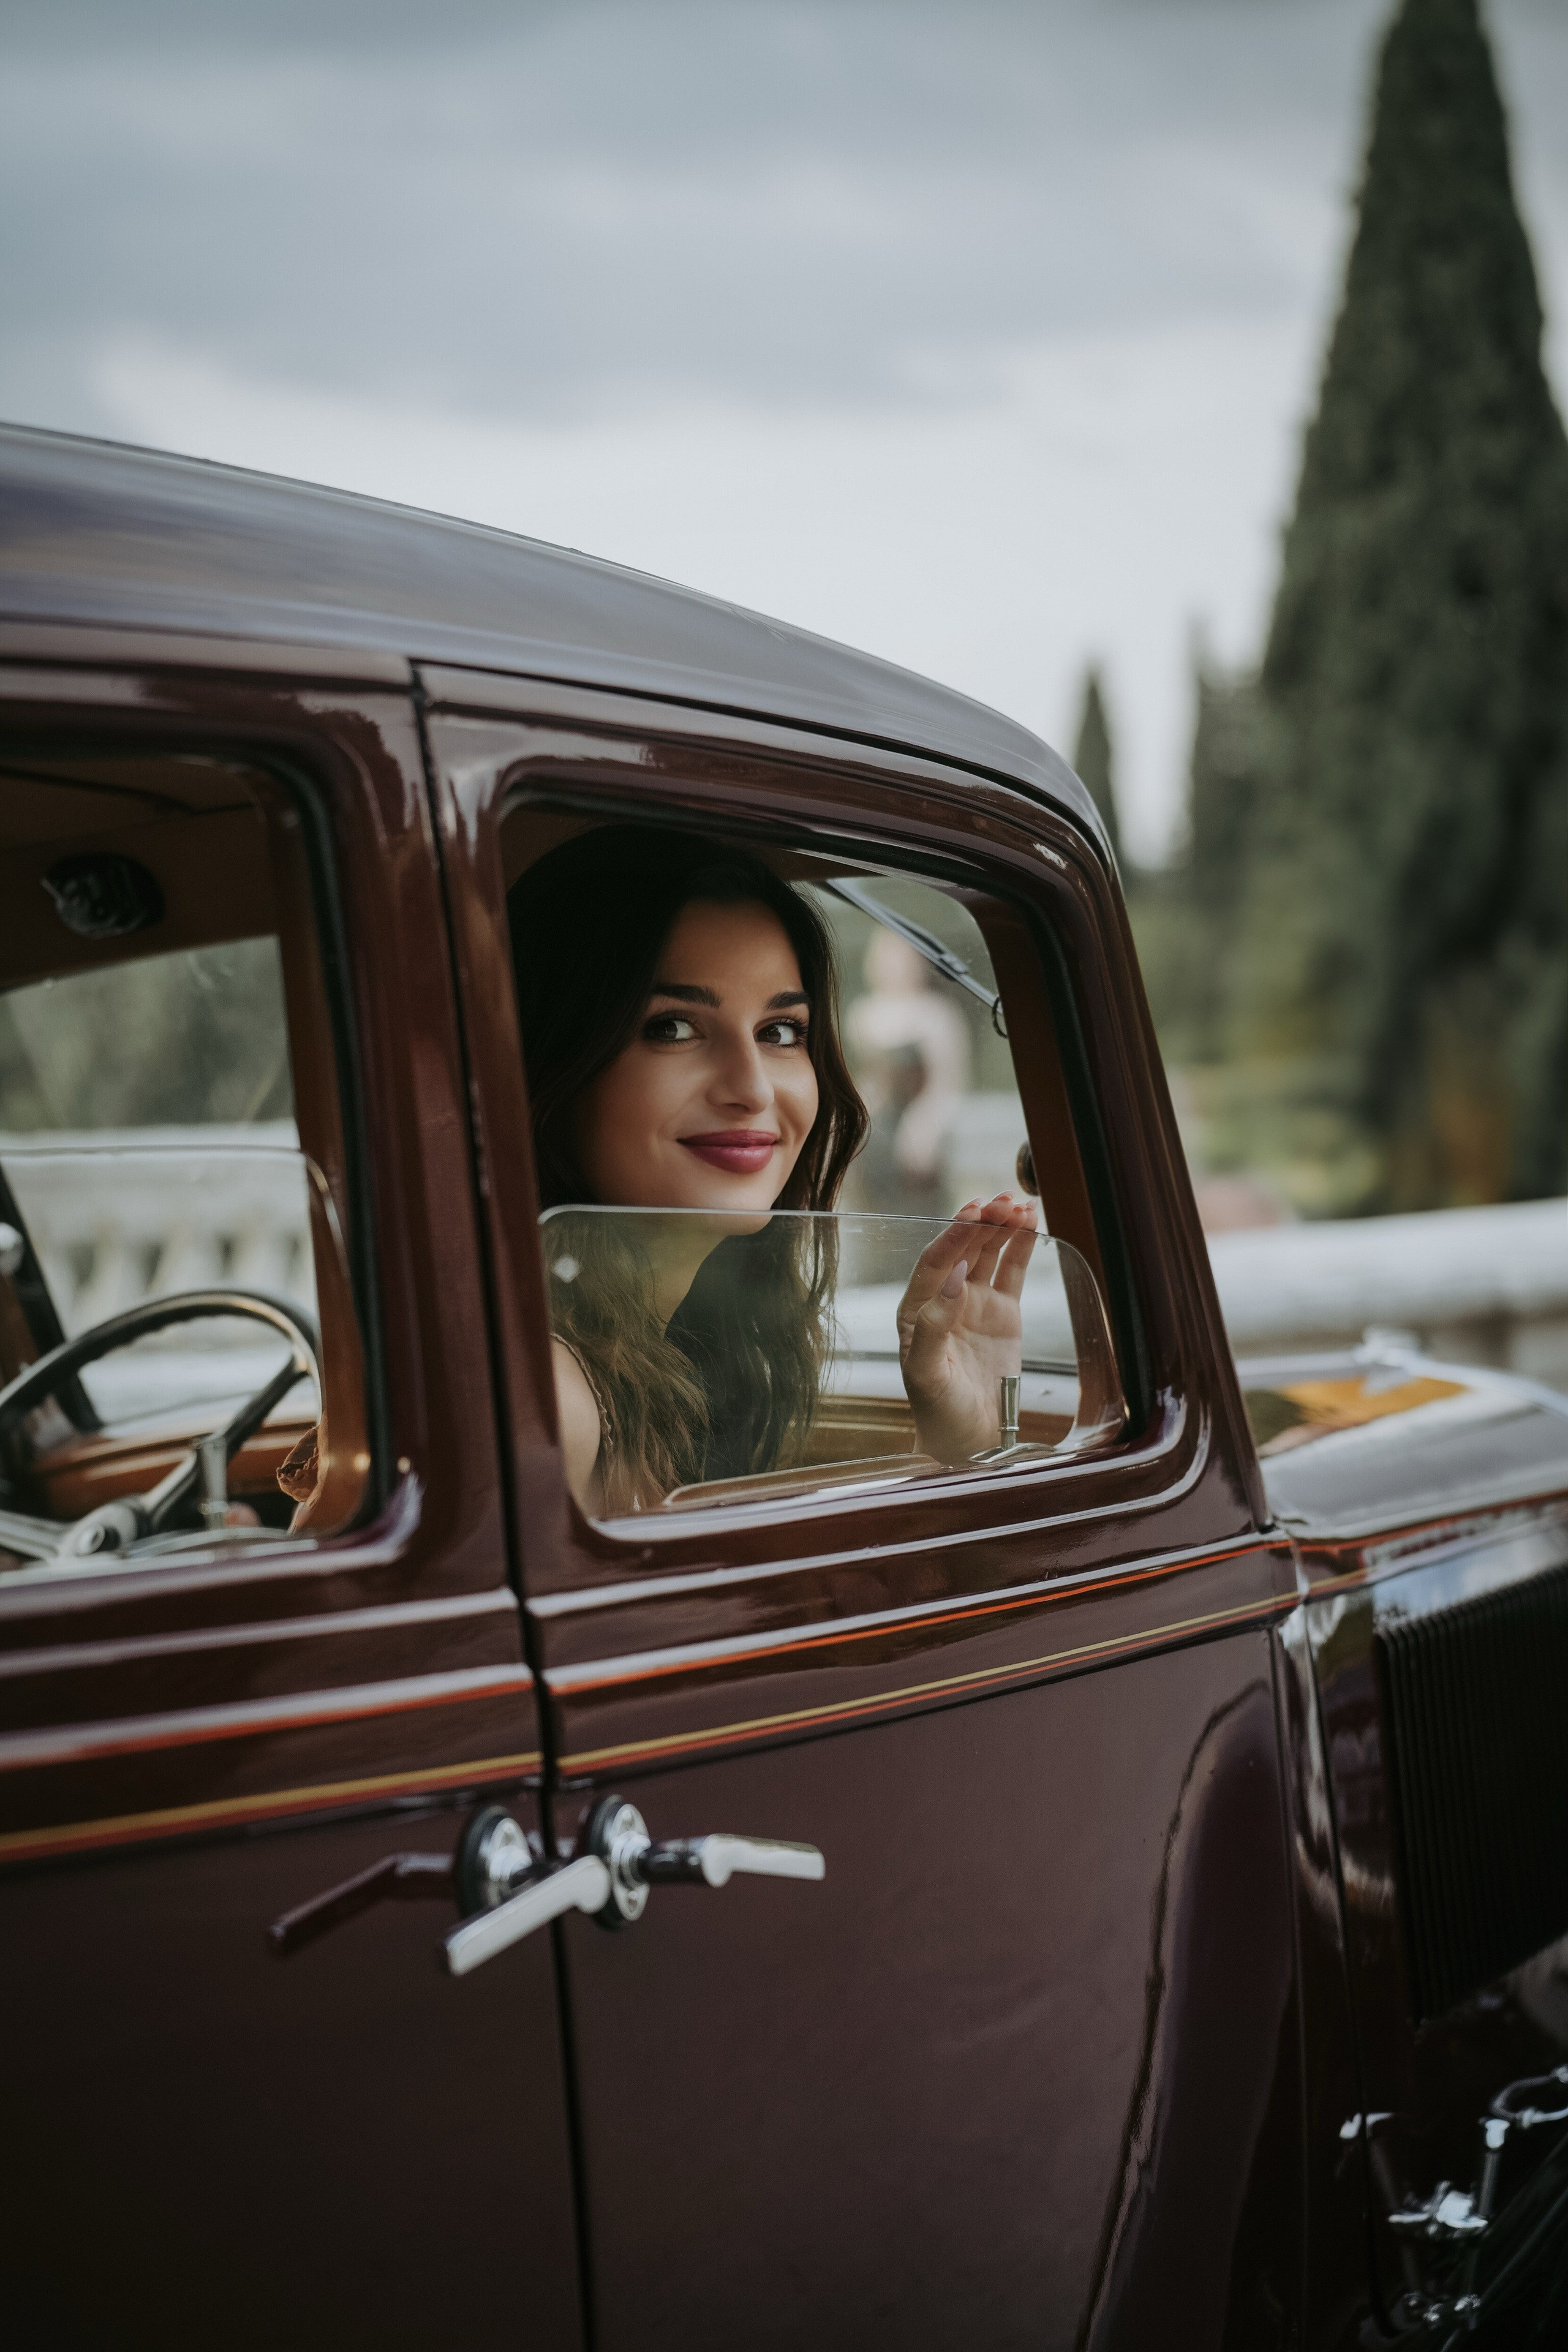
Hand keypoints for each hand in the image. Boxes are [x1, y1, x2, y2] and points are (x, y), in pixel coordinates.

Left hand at [896, 1195, 1038, 1463]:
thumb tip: (954, 1277)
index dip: (953, 1235)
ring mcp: (976, 1302)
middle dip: (982, 1223)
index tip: (972, 1213)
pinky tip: (1031, 1223)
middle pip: (964, 1249)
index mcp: (918, 1308)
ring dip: (1003, 1227)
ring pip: (989, 1253)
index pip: (936, 1261)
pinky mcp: (1004, 1311)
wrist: (969, 1438)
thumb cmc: (938, 1408)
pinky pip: (1013, 1270)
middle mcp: (946, 1298)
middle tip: (1002, 1201)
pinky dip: (1022, 1246)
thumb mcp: (926, 1371)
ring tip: (1020, 1206)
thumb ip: (934, 1324)